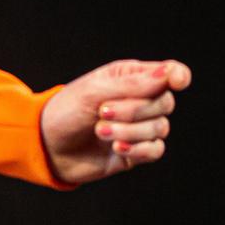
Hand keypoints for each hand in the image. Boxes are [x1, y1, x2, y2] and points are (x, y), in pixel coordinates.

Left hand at [40, 58, 190, 184]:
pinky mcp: (135, 152)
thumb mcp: (95, 90)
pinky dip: (139, 149)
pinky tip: (116, 147)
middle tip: (103, 111)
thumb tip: (167, 75)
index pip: (169, 72)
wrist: (46, 145)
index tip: (176, 82)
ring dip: (130, 131)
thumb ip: (133, 85)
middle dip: (135, 109)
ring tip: (100, 130)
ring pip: (160, 128)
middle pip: (165, 102)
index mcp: (133, 77)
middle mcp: (141, 100)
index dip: (178, 75)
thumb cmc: (67, 109)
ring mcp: (138, 127)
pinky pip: (155, 150)